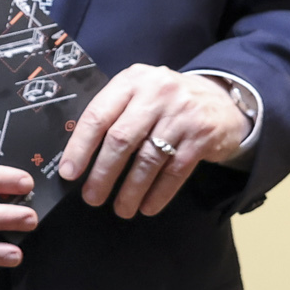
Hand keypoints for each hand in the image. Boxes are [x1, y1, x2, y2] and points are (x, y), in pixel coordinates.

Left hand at [58, 66, 247, 218]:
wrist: (220, 100)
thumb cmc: (166, 103)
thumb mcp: (139, 95)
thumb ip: (114, 114)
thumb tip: (78, 157)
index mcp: (132, 80)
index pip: (98, 115)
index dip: (80, 147)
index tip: (69, 173)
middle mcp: (157, 92)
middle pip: (121, 139)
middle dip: (103, 174)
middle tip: (92, 197)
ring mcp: (182, 114)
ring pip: (148, 159)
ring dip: (131, 190)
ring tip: (121, 208)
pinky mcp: (202, 136)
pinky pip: (175, 171)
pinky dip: (159, 193)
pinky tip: (147, 206)